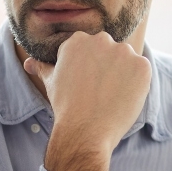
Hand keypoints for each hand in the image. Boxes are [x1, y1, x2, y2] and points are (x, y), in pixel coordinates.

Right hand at [24, 31, 150, 170]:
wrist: (86, 131)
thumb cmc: (66, 107)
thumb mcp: (52, 83)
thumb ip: (43, 68)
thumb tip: (29, 62)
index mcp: (77, 40)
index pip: (90, 48)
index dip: (90, 67)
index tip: (87, 83)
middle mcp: (101, 39)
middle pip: (109, 50)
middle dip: (107, 67)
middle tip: (99, 91)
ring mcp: (123, 52)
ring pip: (127, 60)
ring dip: (123, 74)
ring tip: (111, 96)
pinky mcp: (142, 66)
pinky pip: (142, 71)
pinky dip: (137, 83)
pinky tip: (123, 97)